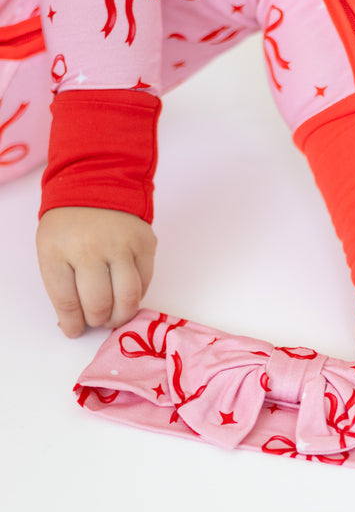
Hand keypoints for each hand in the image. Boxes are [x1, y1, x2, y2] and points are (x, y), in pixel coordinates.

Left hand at [36, 206, 156, 337]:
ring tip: (114, 315)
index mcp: (58, 250)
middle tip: (97, 319)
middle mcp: (90, 247)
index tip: (75, 330)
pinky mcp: (145, 244)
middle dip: (97, 320)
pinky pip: (145, 282)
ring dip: (121, 315)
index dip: (72, 323)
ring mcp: (121, 244)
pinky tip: (127, 294)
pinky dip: (137, 295)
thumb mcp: (51, 249)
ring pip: (128, 297)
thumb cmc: (70, 224)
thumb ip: (61, 285)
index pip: (66, 301)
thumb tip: (74, 323)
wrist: (97, 182)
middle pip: (99, 303)